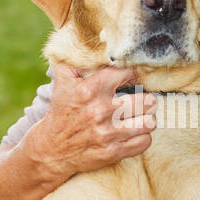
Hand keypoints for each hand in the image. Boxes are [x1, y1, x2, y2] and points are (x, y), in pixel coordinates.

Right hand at [32, 64, 156, 181]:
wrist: (51, 149)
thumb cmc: (61, 111)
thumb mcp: (63, 81)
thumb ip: (77, 61)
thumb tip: (93, 47)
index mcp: (91, 89)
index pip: (127, 73)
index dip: (133, 74)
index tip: (132, 79)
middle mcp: (101, 110)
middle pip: (146, 100)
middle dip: (147, 100)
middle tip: (145, 101)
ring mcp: (108, 133)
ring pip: (148, 122)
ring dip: (148, 119)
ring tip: (144, 117)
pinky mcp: (112, 152)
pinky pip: (144, 142)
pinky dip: (144, 138)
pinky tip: (137, 133)